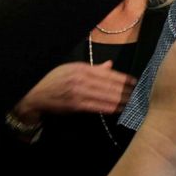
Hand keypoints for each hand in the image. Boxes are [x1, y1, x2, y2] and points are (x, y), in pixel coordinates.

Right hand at [13, 61, 136, 122]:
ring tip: (134, 103)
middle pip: (110, 85)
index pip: (109, 73)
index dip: (124, 79)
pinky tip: (119, 109)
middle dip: (126, 91)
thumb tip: (110, 65)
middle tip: (141, 95)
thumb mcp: (72, 69)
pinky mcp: (75, 104)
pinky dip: (109, 108)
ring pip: (106, 96)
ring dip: (121, 101)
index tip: (137, 83)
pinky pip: (97, 106)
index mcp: (83, 68)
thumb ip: (93, 69)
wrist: (34, 94)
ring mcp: (79, 92)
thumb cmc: (54, 80)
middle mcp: (82, 78)